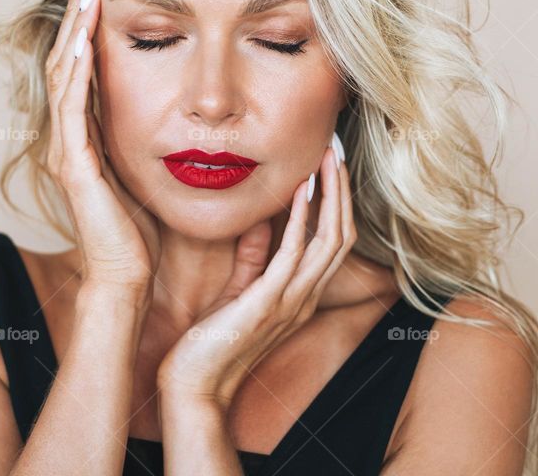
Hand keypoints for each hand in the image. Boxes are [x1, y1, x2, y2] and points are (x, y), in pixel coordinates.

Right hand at [45, 0, 160, 294]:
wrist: (128, 276)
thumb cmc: (143, 232)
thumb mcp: (150, 172)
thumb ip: (154, 140)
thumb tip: (186, 113)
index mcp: (87, 139)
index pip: (83, 73)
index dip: (88, 33)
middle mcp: (69, 140)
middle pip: (67, 65)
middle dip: (77, 20)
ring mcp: (67, 152)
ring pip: (64, 78)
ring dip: (74, 33)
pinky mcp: (74, 166)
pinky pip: (72, 109)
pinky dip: (78, 73)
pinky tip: (86, 42)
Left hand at [156, 142, 355, 406]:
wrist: (195, 386)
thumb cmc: (213, 342)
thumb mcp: (240, 292)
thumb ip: (255, 258)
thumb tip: (263, 221)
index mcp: (300, 294)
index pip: (333, 242)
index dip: (338, 203)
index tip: (331, 166)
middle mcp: (304, 297)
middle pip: (341, 235)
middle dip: (342, 190)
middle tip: (337, 150)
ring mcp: (290, 301)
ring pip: (329, 240)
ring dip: (331, 195)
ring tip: (328, 159)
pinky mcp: (268, 303)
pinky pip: (293, 253)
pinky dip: (302, 218)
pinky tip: (301, 189)